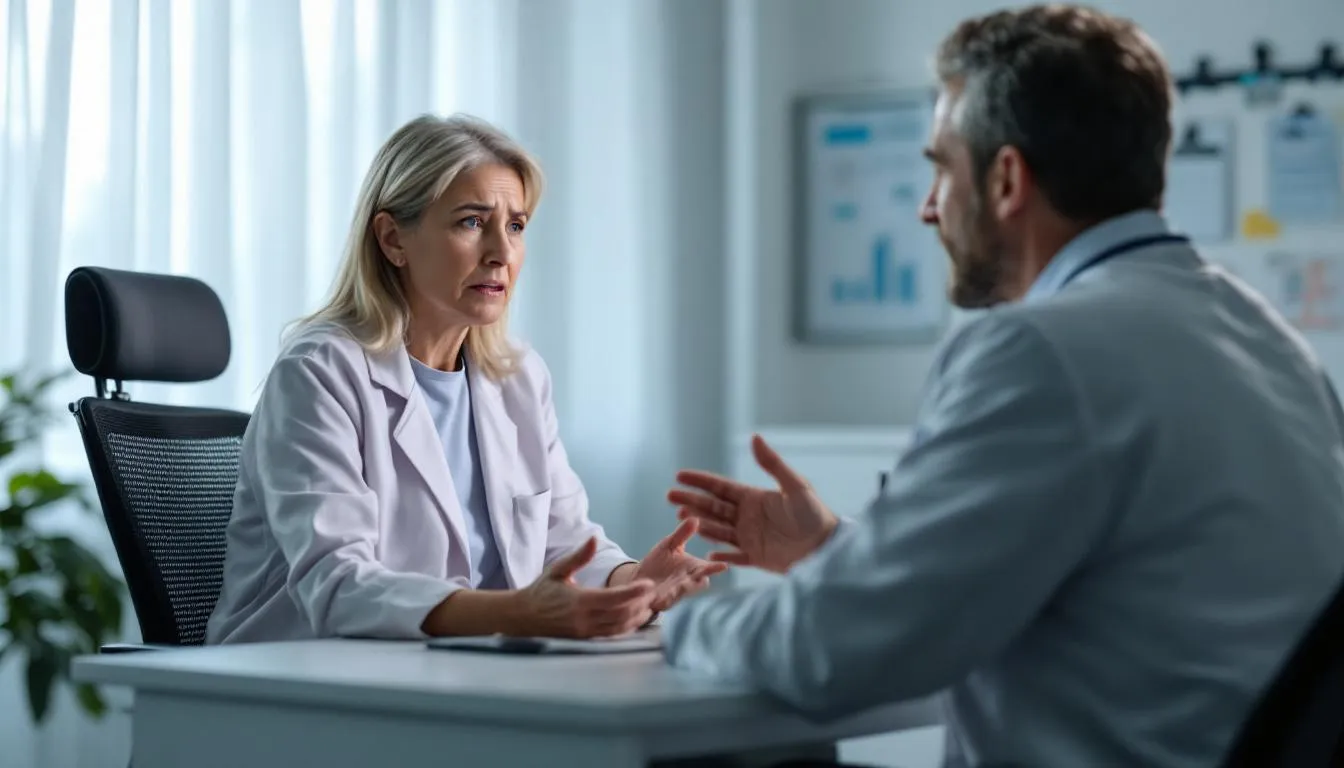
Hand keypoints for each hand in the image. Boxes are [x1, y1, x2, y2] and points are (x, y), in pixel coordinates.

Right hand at [514, 537, 657, 637]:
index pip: (613, 599)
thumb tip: (594, 538)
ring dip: (638, 618)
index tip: (649, 585)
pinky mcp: (586, 640)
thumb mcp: (558, 569)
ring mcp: (586, 632)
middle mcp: (584, 620)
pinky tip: (636, 618)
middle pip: (621, 615)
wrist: (523, 617)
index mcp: (579, 601)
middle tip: (655, 594)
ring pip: (620, 628)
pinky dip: (627, 628)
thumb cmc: (541, 591)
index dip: (633, 593)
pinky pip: (612, 635)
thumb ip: (579, 556)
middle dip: (641, 605)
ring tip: (651, 606)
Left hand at [630, 520, 728, 611]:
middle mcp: (684, 583)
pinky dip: (657, 597)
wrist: (637, 580)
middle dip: (698, 582)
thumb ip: (682, 534)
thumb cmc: (659, 563)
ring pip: (678, 594)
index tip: (724, 566)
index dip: (714, 568)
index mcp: (691, 570)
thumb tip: (695, 518)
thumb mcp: (670, 545)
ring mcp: (671, 594)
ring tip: (681, 585)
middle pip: (695, 585)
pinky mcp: (656, 602)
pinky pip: (658, 601)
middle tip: (703, 578)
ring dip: (678, 591)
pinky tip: (653, 593)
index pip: (706, 569)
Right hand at [668, 434, 838, 573]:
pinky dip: (719, 554)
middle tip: (670, 497)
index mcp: (755, 497)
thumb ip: (773, 464)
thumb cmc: (814, 514)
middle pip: (713, 507)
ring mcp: (750, 537)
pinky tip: (705, 551)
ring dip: (700, 524)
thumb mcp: (795, 485)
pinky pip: (732, 555)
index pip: (721, 488)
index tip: (679, 476)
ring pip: (718, 529)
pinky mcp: (756, 557)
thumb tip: (755, 437)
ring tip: (681, 519)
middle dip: (692, 501)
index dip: (700, 481)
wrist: (827, 547)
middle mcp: (749, 516)